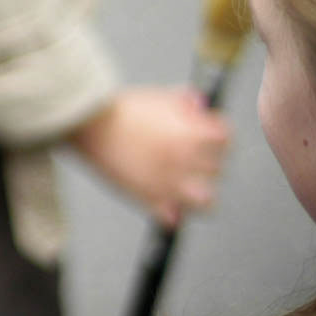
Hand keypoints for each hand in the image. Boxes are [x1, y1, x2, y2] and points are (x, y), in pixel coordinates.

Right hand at [69, 86, 228, 227]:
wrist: (89, 125)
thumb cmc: (119, 111)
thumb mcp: (158, 97)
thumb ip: (183, 101)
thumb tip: (198, 104)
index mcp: (191, 134)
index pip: (226, 140)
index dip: (219, 138)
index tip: (211, 138)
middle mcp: (185, 160)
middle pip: (218, 169)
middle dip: (207, 163)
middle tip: (193, 159)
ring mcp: (169, 183)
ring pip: (205, 201)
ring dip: (200, 194)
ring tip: (188, 188)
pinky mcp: (149, 199)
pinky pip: (173, 218)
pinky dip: (173, 213)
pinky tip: (167, 203)